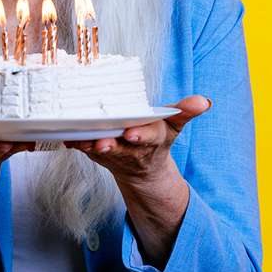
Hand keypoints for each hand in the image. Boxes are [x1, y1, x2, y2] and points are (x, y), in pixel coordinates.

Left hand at [64, 94, 211, 186]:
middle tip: (100, 143)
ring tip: (79, 140)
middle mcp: (131, 148)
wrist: (142, 169)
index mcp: (151, 139)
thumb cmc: (156, 138)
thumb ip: (185, 111)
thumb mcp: (174, 125)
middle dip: (110, 145)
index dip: (140, 135)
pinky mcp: (96, 154)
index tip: (132, 133)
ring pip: (99, 150)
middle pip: (119, 147)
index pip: (147, 137)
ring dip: (89, 145)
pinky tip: (66, 137)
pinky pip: (84, 149)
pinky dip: (75, 143)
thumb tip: (204, 101)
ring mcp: (112, 153)